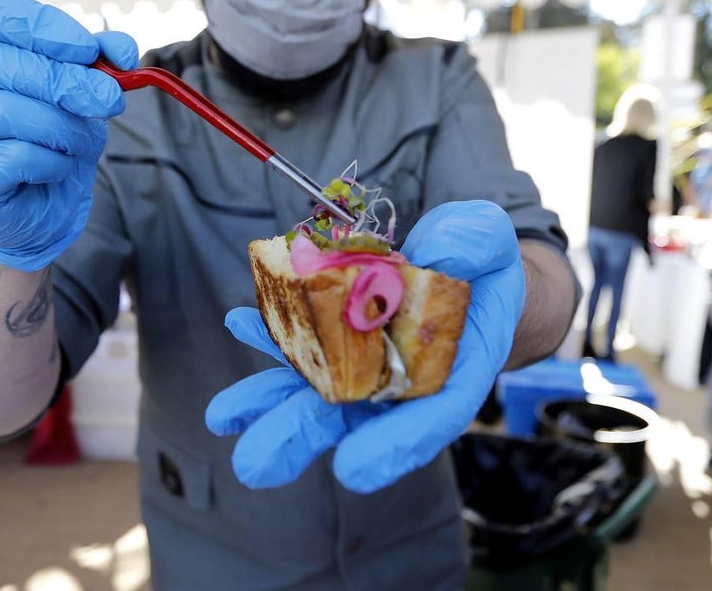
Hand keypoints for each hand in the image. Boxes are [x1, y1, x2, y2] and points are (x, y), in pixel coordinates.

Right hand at [0, 0, 138, 270]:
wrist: (27, 205)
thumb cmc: (39, 129)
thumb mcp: (69, 80)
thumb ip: (94, 55)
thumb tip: (122, 51)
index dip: (38, 24)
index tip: (87, 47)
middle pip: (0, 63)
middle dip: (68, 81)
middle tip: (110, 99)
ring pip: (10, 111)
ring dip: (64, 126)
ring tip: (80, 138)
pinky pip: (17, 156)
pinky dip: (53, 161)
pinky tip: (54, 166)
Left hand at [206, 200, 525, 493]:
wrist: (466, 271)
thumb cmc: (484, 262)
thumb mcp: (489, 241)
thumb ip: (472, 243)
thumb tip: (438, 251)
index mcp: (456, 370)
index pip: (430, 417)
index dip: (394, 444)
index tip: (353, 470)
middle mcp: (404, 381)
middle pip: (353, 419)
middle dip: (300, 438)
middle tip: (254, 464)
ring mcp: (367, 366)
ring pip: (316, 393)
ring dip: (268, 405)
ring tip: (222, 417)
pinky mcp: (340, 341)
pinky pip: (303, 344)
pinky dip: (269, 336)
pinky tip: (239, 323)